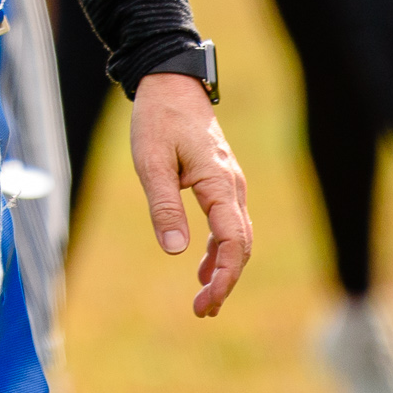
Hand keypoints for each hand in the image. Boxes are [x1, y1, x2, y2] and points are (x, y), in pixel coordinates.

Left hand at [128, 72, 252, 316]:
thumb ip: (163, 206)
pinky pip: (228, 222)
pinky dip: (219, 249)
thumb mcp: (151, 162)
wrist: (171, 81)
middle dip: (226, 281)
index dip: (225, 277)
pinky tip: (202, 268)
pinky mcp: (220, 180)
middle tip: (202, 311)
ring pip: (237, 235)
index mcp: (218, 182)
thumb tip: (175, 251)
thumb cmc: (158, 118)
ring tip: (203, 300)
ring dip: (224, 268)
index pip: (233, 241)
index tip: (206, 303)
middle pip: (241, 244)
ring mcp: (229, 182)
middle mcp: (232, 185)